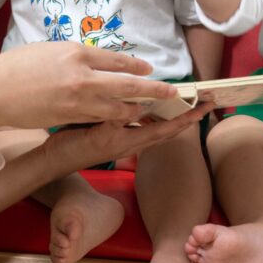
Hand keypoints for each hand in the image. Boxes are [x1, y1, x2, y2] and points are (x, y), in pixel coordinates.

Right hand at [0, 41, 178, 129]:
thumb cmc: (15, 67)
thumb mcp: (49, 50)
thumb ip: (77, 56)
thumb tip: (96, 63)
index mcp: (76, 52)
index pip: (117, 59)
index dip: (137, 65)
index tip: (149, 68)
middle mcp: (82, 75)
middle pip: (128, 84)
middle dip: (154, 90)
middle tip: (173, 92)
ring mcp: (77, 99)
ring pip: (118, 107)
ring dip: (138, 110)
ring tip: (151, 111)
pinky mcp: (70, 118)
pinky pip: (101, 119)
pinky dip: (116, 120)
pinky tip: (124, 120)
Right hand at [42, 104, 213, 174]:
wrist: (56, 160)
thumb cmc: (74, 146)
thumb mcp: (96, 130)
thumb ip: (117, 118)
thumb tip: (139, 107)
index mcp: (131, 140)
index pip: (168, 129)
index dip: (189, 118)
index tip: (207, 107)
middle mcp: (132, 142)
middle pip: (168, 131)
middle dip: (187, 118)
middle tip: (203, 103)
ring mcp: (124, 142)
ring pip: (156, 130)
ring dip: (170, 118)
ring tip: (180, 103)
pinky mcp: (115, 140)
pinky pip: (141, 127)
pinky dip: (150, 117)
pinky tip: (145, 108)